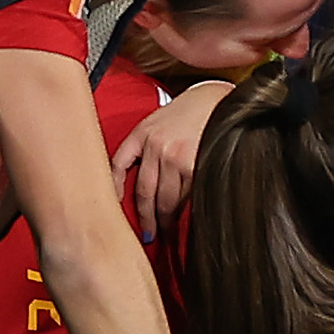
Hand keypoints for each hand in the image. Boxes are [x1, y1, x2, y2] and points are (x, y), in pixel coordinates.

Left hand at [111, 78, 231, 240]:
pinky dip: (185, 212)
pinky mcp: (194, 165)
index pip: (118, 165)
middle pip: (144, 193)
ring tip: (168, 234)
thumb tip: (138, 183)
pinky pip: (186, 197)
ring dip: (166, 221)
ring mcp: (174, 157)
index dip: (114, 190)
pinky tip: (186, 221)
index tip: (115, 209)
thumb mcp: (160, 119)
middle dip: (147, 219)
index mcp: (142, 132)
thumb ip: (148, 146)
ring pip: (165, 200)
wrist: (219, 98)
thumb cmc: (191, 110)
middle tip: (149, 236)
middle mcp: (155, 145)